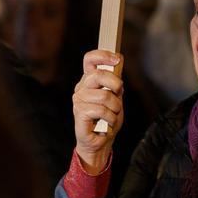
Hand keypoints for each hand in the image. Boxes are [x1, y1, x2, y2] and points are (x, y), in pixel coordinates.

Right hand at [72, 50, 123, 173]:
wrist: (102, 141)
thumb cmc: (107, 119)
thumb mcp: (116, 96)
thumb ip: (115, 80)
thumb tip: (119, 60)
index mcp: (89, 81)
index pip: (89, 60)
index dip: (102, 55)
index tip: (117, 59)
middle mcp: (81, 88)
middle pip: (98, 75)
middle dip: (115, 84)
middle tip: (119, 94)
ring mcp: (78, 100)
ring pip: (104, 96)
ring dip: (115, 108)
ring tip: (113, 115)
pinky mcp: (79, 113)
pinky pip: (101, 110)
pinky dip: (110, 118)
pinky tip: (108, 123)